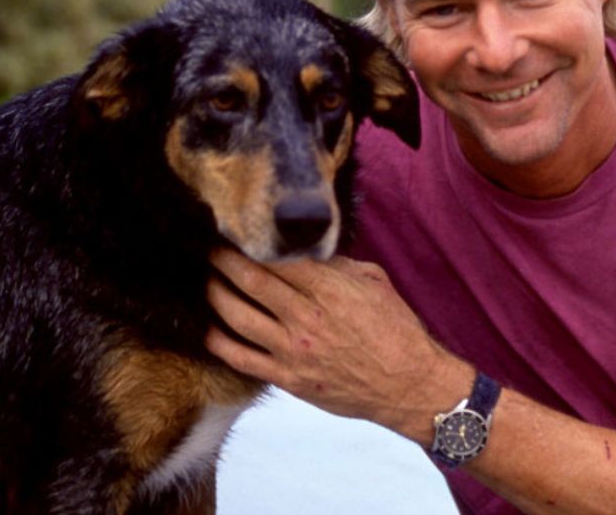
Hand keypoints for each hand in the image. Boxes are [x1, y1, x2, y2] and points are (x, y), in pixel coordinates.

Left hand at [206, 248, 471, 442]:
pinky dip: (219, 342)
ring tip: (207, 282)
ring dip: (216, 295)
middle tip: (210, 249)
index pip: (278, 257)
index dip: (252, 241)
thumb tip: (308, 253)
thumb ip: (338, 265)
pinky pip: (241, 359)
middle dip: (224, 260)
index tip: (236, 230)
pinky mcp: (288, 379)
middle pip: (250, 281)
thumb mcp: (375, 283)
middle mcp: (306, 318)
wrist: (408, 385)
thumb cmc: (398, 330)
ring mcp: (293, 351)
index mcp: (330, 289)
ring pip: (237, 317)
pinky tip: (209, 330)